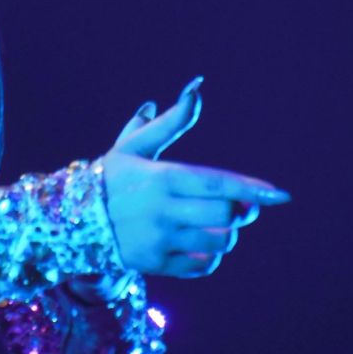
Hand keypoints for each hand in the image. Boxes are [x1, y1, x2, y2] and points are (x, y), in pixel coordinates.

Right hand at [102, 77, 289, 276]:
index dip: (251, 189)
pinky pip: (203, 265)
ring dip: (226, 233)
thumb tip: (196, 88)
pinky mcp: (156, 264)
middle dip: (241, 211)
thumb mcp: (135, 147)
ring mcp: (159, 240)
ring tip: (214, 224)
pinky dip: (211, 256)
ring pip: (218, 241)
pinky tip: (199, 243)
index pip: (216, 183)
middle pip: (224, 214)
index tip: (280, 195)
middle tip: (240, 207)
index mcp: (160, 178)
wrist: (72, 219)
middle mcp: (161, 211)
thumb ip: (171, 122)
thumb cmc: (112, 177)